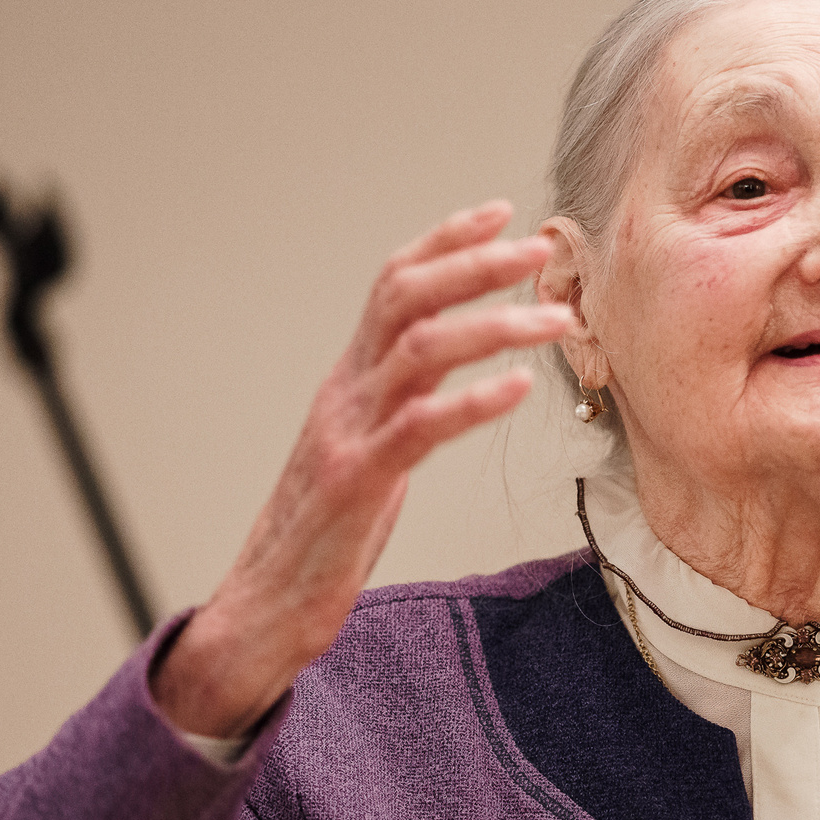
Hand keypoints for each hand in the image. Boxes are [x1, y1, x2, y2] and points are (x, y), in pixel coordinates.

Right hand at [154, 201, 570, 737]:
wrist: (263, 606)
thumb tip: (449, 375)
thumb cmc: (323, 535)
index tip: (502, 214)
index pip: (394, 285)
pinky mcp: (358, 483)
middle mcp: (346, 392)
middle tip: (541, 248)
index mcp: (351, 381)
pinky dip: (472, 400)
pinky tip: (518, 388)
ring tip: (557, 320)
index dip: (446, 242)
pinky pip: (419, 426)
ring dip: (495, 324)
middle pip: (406, 296)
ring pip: (419, 348)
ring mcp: (349, 433)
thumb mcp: (367, 451)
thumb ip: (400, 405)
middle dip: (476, 263)